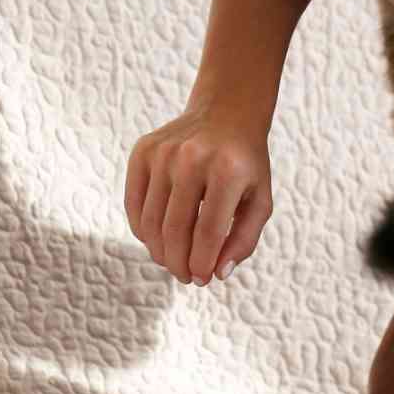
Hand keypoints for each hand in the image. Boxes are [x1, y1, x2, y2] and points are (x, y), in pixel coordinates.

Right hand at [125, 102, 272, 285]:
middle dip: (179, 263)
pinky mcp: (143, 151)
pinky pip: (134, 204)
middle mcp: (193, 158)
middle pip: (175, 230)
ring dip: (160, 251)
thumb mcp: (259, 199)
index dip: (202, 264)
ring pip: (151, 222)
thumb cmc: (246, 165)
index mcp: (228, 170)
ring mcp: (164, 152)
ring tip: (173, 261)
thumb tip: (218, 274)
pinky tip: (158, 240)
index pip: (208, 232)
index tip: (201, 280)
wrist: (226, 113)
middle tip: (186, 277)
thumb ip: (244, 239)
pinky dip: (143, 230)